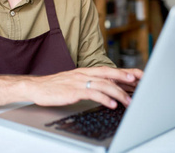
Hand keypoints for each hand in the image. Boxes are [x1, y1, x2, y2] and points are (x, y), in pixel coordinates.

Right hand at [24, 67, 142, 108]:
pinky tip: (111, 104)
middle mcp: (82, 74)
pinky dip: (104, 99)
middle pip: (107, 74)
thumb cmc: (54, 86)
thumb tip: (105, 88)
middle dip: (124, 77)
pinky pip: (92, 94)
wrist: (36, 87)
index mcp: (83, 71)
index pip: (106, 69)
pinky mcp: (73, 91)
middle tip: (138, 83)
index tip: (137, 75)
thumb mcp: (73, 81)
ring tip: (128, 101)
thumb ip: (88, 83)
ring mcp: (78, 82)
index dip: (122, 71)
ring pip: (103, 84)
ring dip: (118, 93)